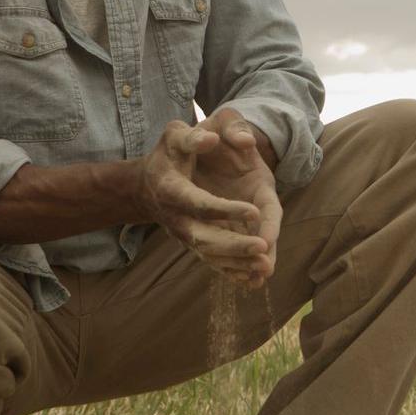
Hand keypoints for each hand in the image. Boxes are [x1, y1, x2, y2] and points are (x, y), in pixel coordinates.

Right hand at [136, 113, 280, 287]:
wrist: (150, 182)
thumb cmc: (170, 152)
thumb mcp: (176, 134)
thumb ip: (194, 136)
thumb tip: (212, 139)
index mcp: (171, 189)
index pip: (198, 203)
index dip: (224, 209)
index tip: (253, 211)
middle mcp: (176, 218)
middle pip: (203, 238)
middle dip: (233, 246)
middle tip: (262, 248)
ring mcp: (184, 234)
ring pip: (210, 255)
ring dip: (237, 264)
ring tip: (265, 268)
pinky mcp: (194, 243)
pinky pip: (213, 262)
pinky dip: (232, 272)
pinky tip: (255, 280)